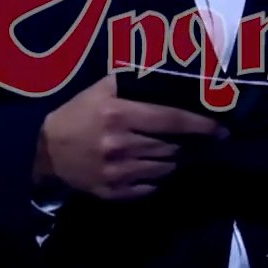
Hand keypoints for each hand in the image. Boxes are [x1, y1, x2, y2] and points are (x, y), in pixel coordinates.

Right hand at [34, 73, 226, 200]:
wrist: (45, 152)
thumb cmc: (78, 114)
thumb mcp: (101, 89)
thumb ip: (133, 81)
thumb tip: (169, 74)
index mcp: (119, 114)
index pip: (173, 120)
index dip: (202, 125)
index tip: (221, 130)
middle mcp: (121, 145)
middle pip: (172, 148)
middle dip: (189, 145)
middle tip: (199, 141)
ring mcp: (117, 173)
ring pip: (165, 170)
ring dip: (175, 161)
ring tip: (176, 152)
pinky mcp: (113, 193)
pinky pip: (150, 189)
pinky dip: (158, 179)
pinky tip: (155, 168)